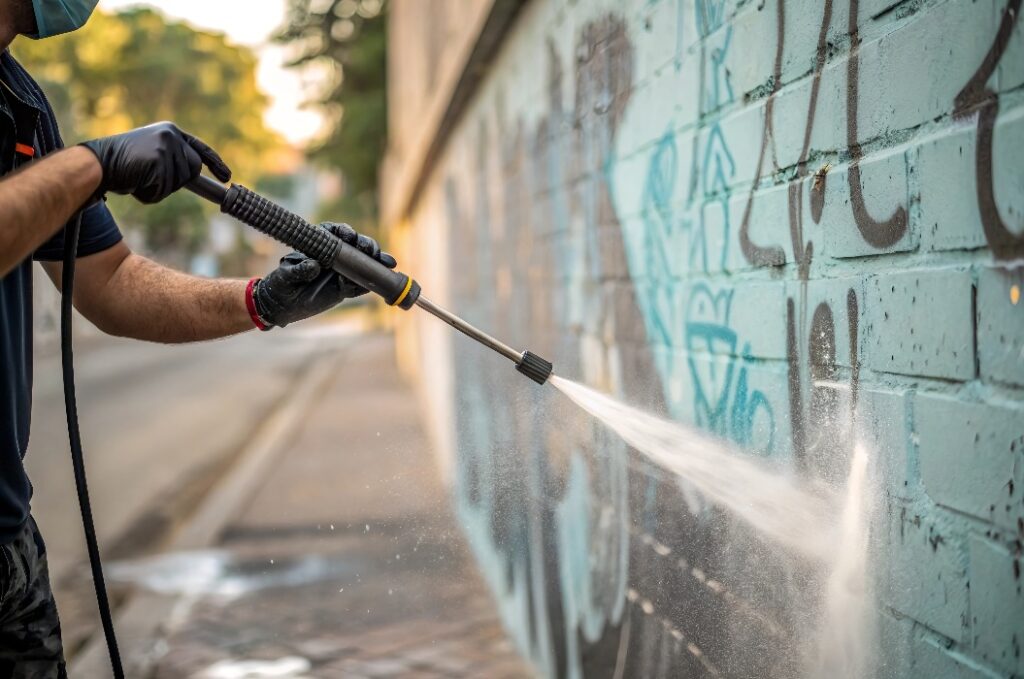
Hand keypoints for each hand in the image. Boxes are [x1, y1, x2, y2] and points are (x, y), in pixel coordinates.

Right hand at [80, 122, 230, 203]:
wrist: (96, 163)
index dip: (215, 164)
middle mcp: (171, 135)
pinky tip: (134, 182)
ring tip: (138, 178)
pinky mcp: (159, 161)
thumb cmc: (121, 163)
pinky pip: (164, 189)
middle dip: (176, 182)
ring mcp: (166, 147)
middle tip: (149, 178)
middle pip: (193, 170)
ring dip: (160, 189)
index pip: (200, 149)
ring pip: (179, 182)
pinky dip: (150, 193)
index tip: (226, 177)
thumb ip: (172, 159)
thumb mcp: (151, 153)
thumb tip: (195, 173)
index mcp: (171, 131)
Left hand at [253, 222, 397, 327]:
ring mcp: (340, 272)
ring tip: (388, 262)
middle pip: (353, 246)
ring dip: (375, 261)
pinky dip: (374, 282)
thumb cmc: (280, 285)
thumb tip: (314, 265)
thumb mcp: (285, 276)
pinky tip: (386, 278)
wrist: (280, 306)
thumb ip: (299, 269)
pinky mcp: (344, 288)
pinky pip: (361, 284)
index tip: (348, 236)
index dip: (344, 232)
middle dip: (365, 245)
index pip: (334, 234)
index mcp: (318, 247)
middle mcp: (332, 257)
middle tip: (370, 250)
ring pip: (362, 264)